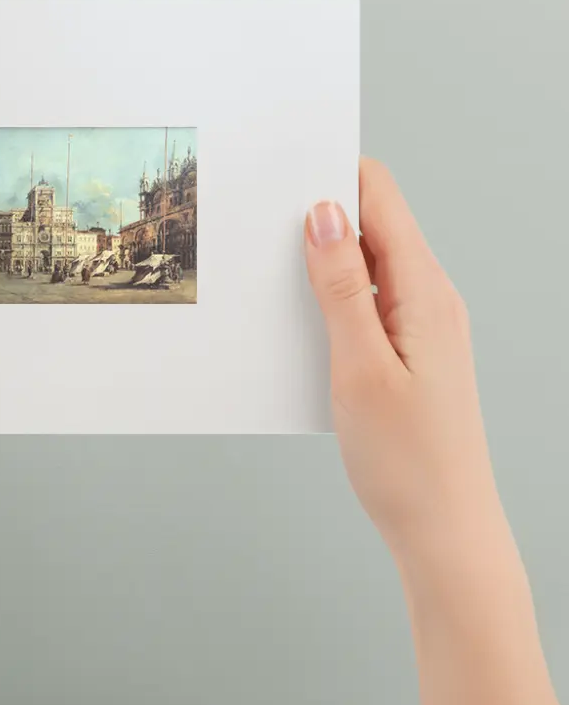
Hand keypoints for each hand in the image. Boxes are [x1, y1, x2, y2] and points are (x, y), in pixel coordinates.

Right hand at [305, 158, 559, 704]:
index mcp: (425, 291)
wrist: (444, 530)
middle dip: (318, 213)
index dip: (332, 174)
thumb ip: (341, 285)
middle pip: (373, 224)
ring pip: (367, 262)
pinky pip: (368, 298)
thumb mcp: (359, 366)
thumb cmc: (407, 460)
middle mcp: (430, 297)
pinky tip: (300, 316)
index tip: (282, 173)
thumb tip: (323, 212)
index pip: (381, 198)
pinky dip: (333, 294)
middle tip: (260, 225)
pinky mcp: (408, 348)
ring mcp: (421, 323)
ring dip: (322, 258)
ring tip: (272, 271)